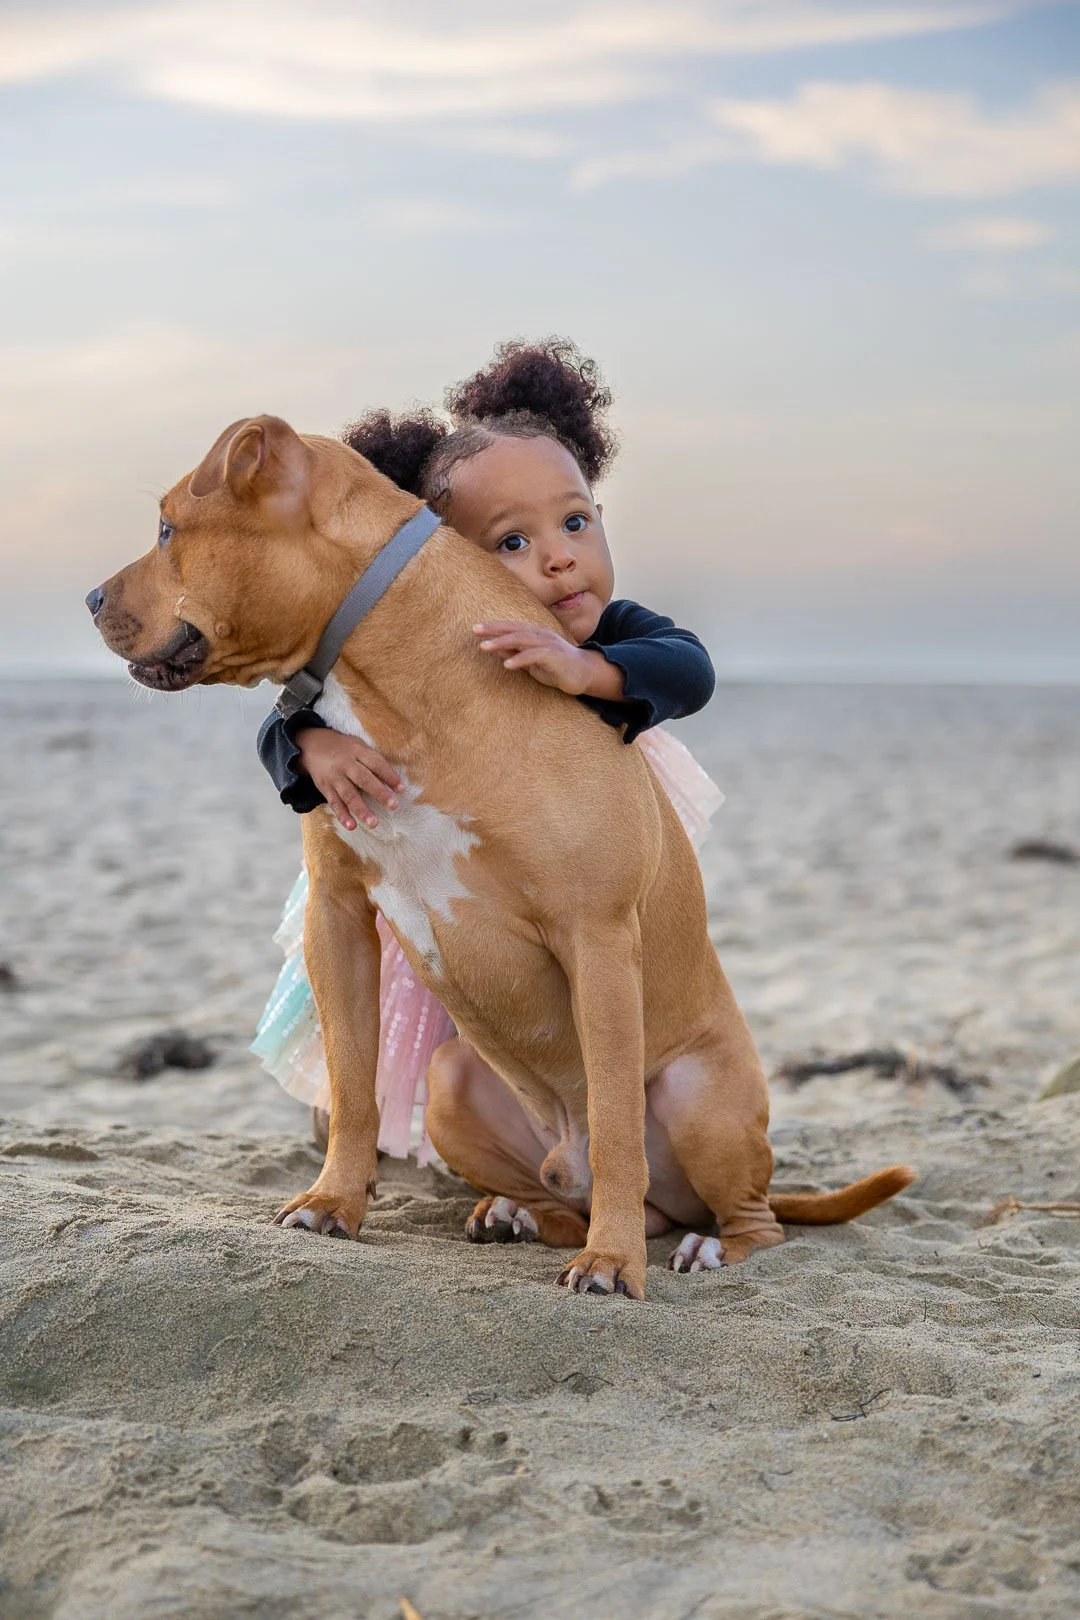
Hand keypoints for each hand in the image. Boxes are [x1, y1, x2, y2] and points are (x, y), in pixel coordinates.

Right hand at [295, 728, 403, 831]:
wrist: (313, 747)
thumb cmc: (344, 750)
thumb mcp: (359, 747)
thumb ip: (374, 761)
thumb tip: (394, 781)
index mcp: (357, 751)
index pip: (376, 763)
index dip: (389, 776)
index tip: (402, 789)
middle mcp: (345, 764)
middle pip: (363, 779)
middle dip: (379, 793)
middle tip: (393, 805)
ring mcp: (334, 777)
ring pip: (349, 795)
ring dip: (361, 810)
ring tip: (373, 823)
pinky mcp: (325, 788)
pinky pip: (334, 803)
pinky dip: (342, 816)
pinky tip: (351, 826)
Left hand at [473, 621, 623, 698]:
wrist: (584, 674)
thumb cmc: (555, 667)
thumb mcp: (530, 661)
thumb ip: (513, 653)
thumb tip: (493, 648)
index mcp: (535, 634)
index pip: (511, 627)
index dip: (493, 626)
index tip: (475, 629)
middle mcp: (541, 635)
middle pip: (514, 629)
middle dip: (493, 629)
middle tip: (475, 631)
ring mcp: (549, 644)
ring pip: (522, 639)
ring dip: (502, 642)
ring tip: (484, 647)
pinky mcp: (555, 657)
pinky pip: (535, 656)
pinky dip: (520, 659)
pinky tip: (508, 665)